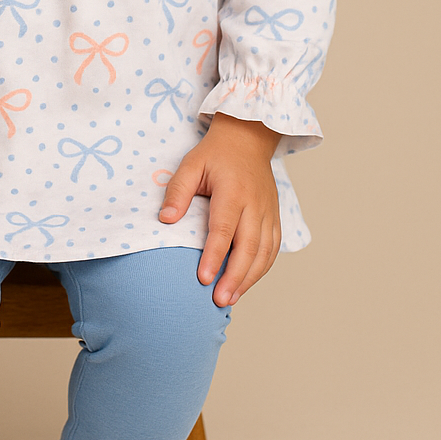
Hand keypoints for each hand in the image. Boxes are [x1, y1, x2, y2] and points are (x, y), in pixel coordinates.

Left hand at [157, 113, 281, 306]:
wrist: (249, 138)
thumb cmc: (215, 154)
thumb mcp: (191, 165)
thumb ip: (178, 191)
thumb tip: (165, 220)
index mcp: (233, 191)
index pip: (224, 229)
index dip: (214, 256)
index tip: (203, 279)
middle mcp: (255, 204)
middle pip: (249, 246)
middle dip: (235, 276)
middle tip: (219, 300)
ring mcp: (268, 211)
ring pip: (265, 252)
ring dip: (249, 278)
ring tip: (231, 299)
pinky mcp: (275, 217)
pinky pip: (273, 248)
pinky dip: (262, 269)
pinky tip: (246, 283)